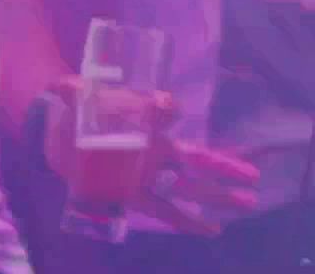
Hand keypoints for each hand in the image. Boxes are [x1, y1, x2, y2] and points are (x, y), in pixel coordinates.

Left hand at [44, 78, 259, 234]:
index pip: (167, 112)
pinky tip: (211, 229)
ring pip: (189, 187)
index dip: (168, 110)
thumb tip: (69, 85)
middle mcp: (156, 148)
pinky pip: (165, 210)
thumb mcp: (75, 98)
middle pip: (197, 159)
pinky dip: (187, 221)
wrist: (59, 133)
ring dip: (217, 196)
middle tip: (254, 177)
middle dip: (226, 169)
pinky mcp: (133, 194)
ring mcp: (149, 173)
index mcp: (147, 121)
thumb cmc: (78, 110)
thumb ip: (70, 90)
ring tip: (248, 203)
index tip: (165, 109)